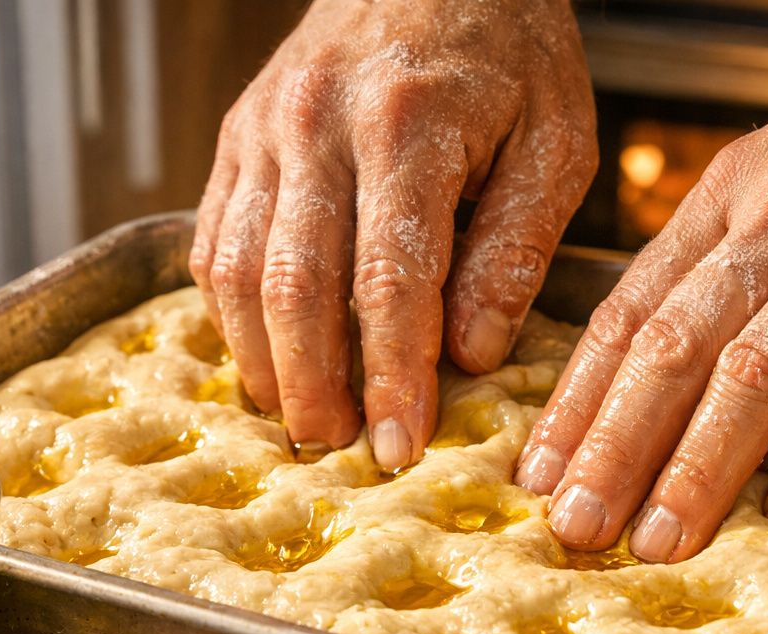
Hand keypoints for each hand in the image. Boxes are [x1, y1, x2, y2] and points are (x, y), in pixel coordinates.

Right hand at [191, 0, 595, 469]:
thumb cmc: (509, 51)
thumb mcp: (555, 141)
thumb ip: (515, 250)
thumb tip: (471, 356)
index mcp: (408, 127)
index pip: (389, 282)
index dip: (392, 376)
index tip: (400, 447)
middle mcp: (318, 125)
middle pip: (293, 287)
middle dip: (312, 385)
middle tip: (336, 447)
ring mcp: (265, 129)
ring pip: (234, 270)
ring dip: (262, 358)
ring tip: (298, 416)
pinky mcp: (238, 137)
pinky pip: (212, 239)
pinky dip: (230, 311)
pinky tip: (265, 352)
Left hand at [516, 0, 767, 561]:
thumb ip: (722, 261)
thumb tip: (649, 370)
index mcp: (731, 193)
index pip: (628, 309)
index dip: (577, 400)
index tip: (539, 475)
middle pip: (675, 345)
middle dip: (615, 446)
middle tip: (577, 526)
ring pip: (762, 367)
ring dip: (704, 464)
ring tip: (664, 538)